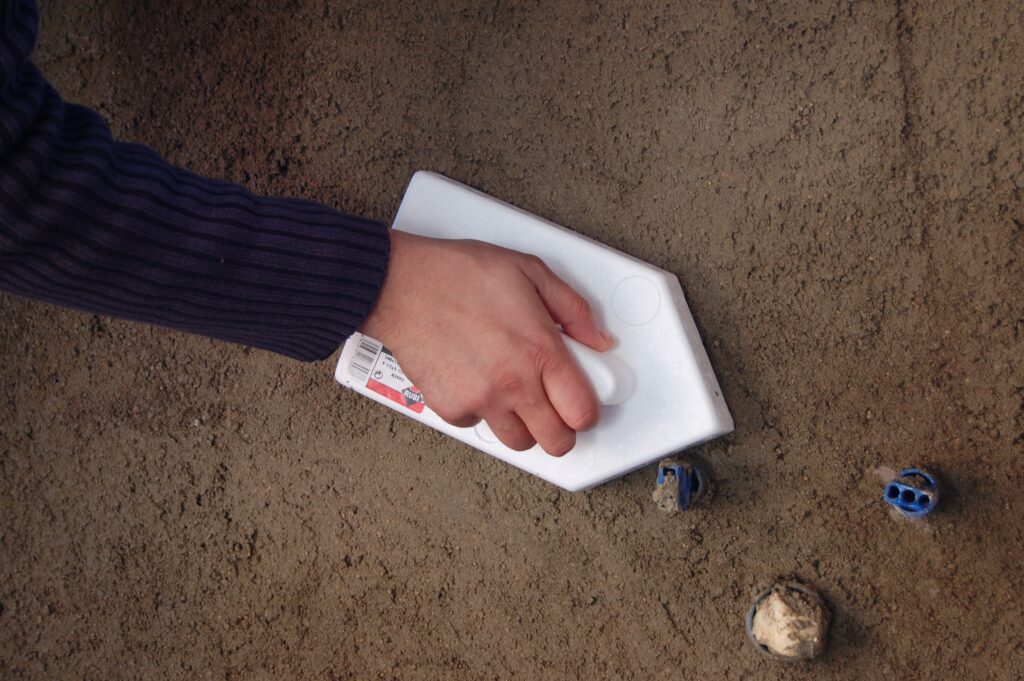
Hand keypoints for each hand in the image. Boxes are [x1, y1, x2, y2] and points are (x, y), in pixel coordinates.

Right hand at [359, 230, 613, 455]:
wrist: (401, 285)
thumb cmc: (458, 274)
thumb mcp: (530, 272)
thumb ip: (573, 309)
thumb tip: (598, 339)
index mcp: (540, 350)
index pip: (582, 412)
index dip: (587, 412)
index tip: (581, 403)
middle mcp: (513, 382)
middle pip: (556, 442)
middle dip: (561, 429)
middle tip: (555, 410)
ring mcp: (481, 400)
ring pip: (519, 442)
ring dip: (524, 425)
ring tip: (517, 396)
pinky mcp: (451, 407)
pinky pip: (478, 425)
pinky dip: (482, 411)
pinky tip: (478, 381)